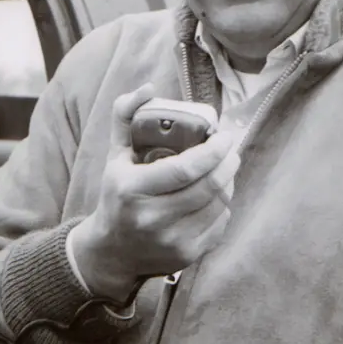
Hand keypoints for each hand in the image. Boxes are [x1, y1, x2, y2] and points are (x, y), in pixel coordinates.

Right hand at [70, 84, 239, 300]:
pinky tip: (215, 196)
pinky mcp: (186, 256)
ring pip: (218, 205)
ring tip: (225, 169)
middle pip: (208, 188)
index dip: (213, 151)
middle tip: (231, 150)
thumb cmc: (116, 195)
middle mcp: (151, 218)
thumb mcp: (115, 155)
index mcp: (131, 189)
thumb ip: (126, 115)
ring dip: (228, 183)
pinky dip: (222, 206)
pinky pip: (219, 224)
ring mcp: (171, 240)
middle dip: (228, 164)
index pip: (184, 169)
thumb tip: (149, 87)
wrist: (111, 252)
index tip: (225, 136)